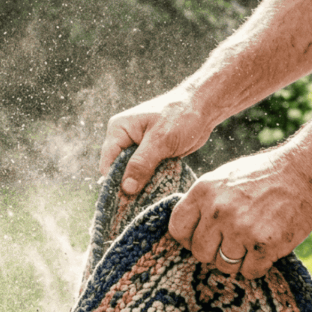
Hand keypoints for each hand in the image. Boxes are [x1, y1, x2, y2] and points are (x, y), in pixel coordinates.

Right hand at [99, 88, 213, 194]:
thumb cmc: (180, 116)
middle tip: (140, 204)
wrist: (203, 107)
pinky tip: (159, 191)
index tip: (125, 201)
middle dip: (129, 186)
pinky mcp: (151, 154)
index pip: (107, 163)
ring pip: (133, 174)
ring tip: (151, 199)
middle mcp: (124, 139)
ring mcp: (138, 147)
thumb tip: (126, 188)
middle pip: (119, 170)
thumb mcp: (160, 140)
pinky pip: (146, 173)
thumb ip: (141, 164)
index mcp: (118, 130)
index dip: (115, 182)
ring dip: (142, 185)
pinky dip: (152, 181)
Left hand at [168, 150, 311, 278]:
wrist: (306, 173)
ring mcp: (240, 230)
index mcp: (203, 191)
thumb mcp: (224, 177)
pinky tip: (266, 249)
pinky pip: (249, 272)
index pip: (177, 229)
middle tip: (232, 243)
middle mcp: (218, 211)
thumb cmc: (264, 175)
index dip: (188, 239)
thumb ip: (204, 202)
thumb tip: (188, 231)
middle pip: (200, 253)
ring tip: (251, 243)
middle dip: (214, 252)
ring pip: (224, 266)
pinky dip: (258, 266)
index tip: (202, 239)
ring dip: (237, 261)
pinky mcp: (264, 246)